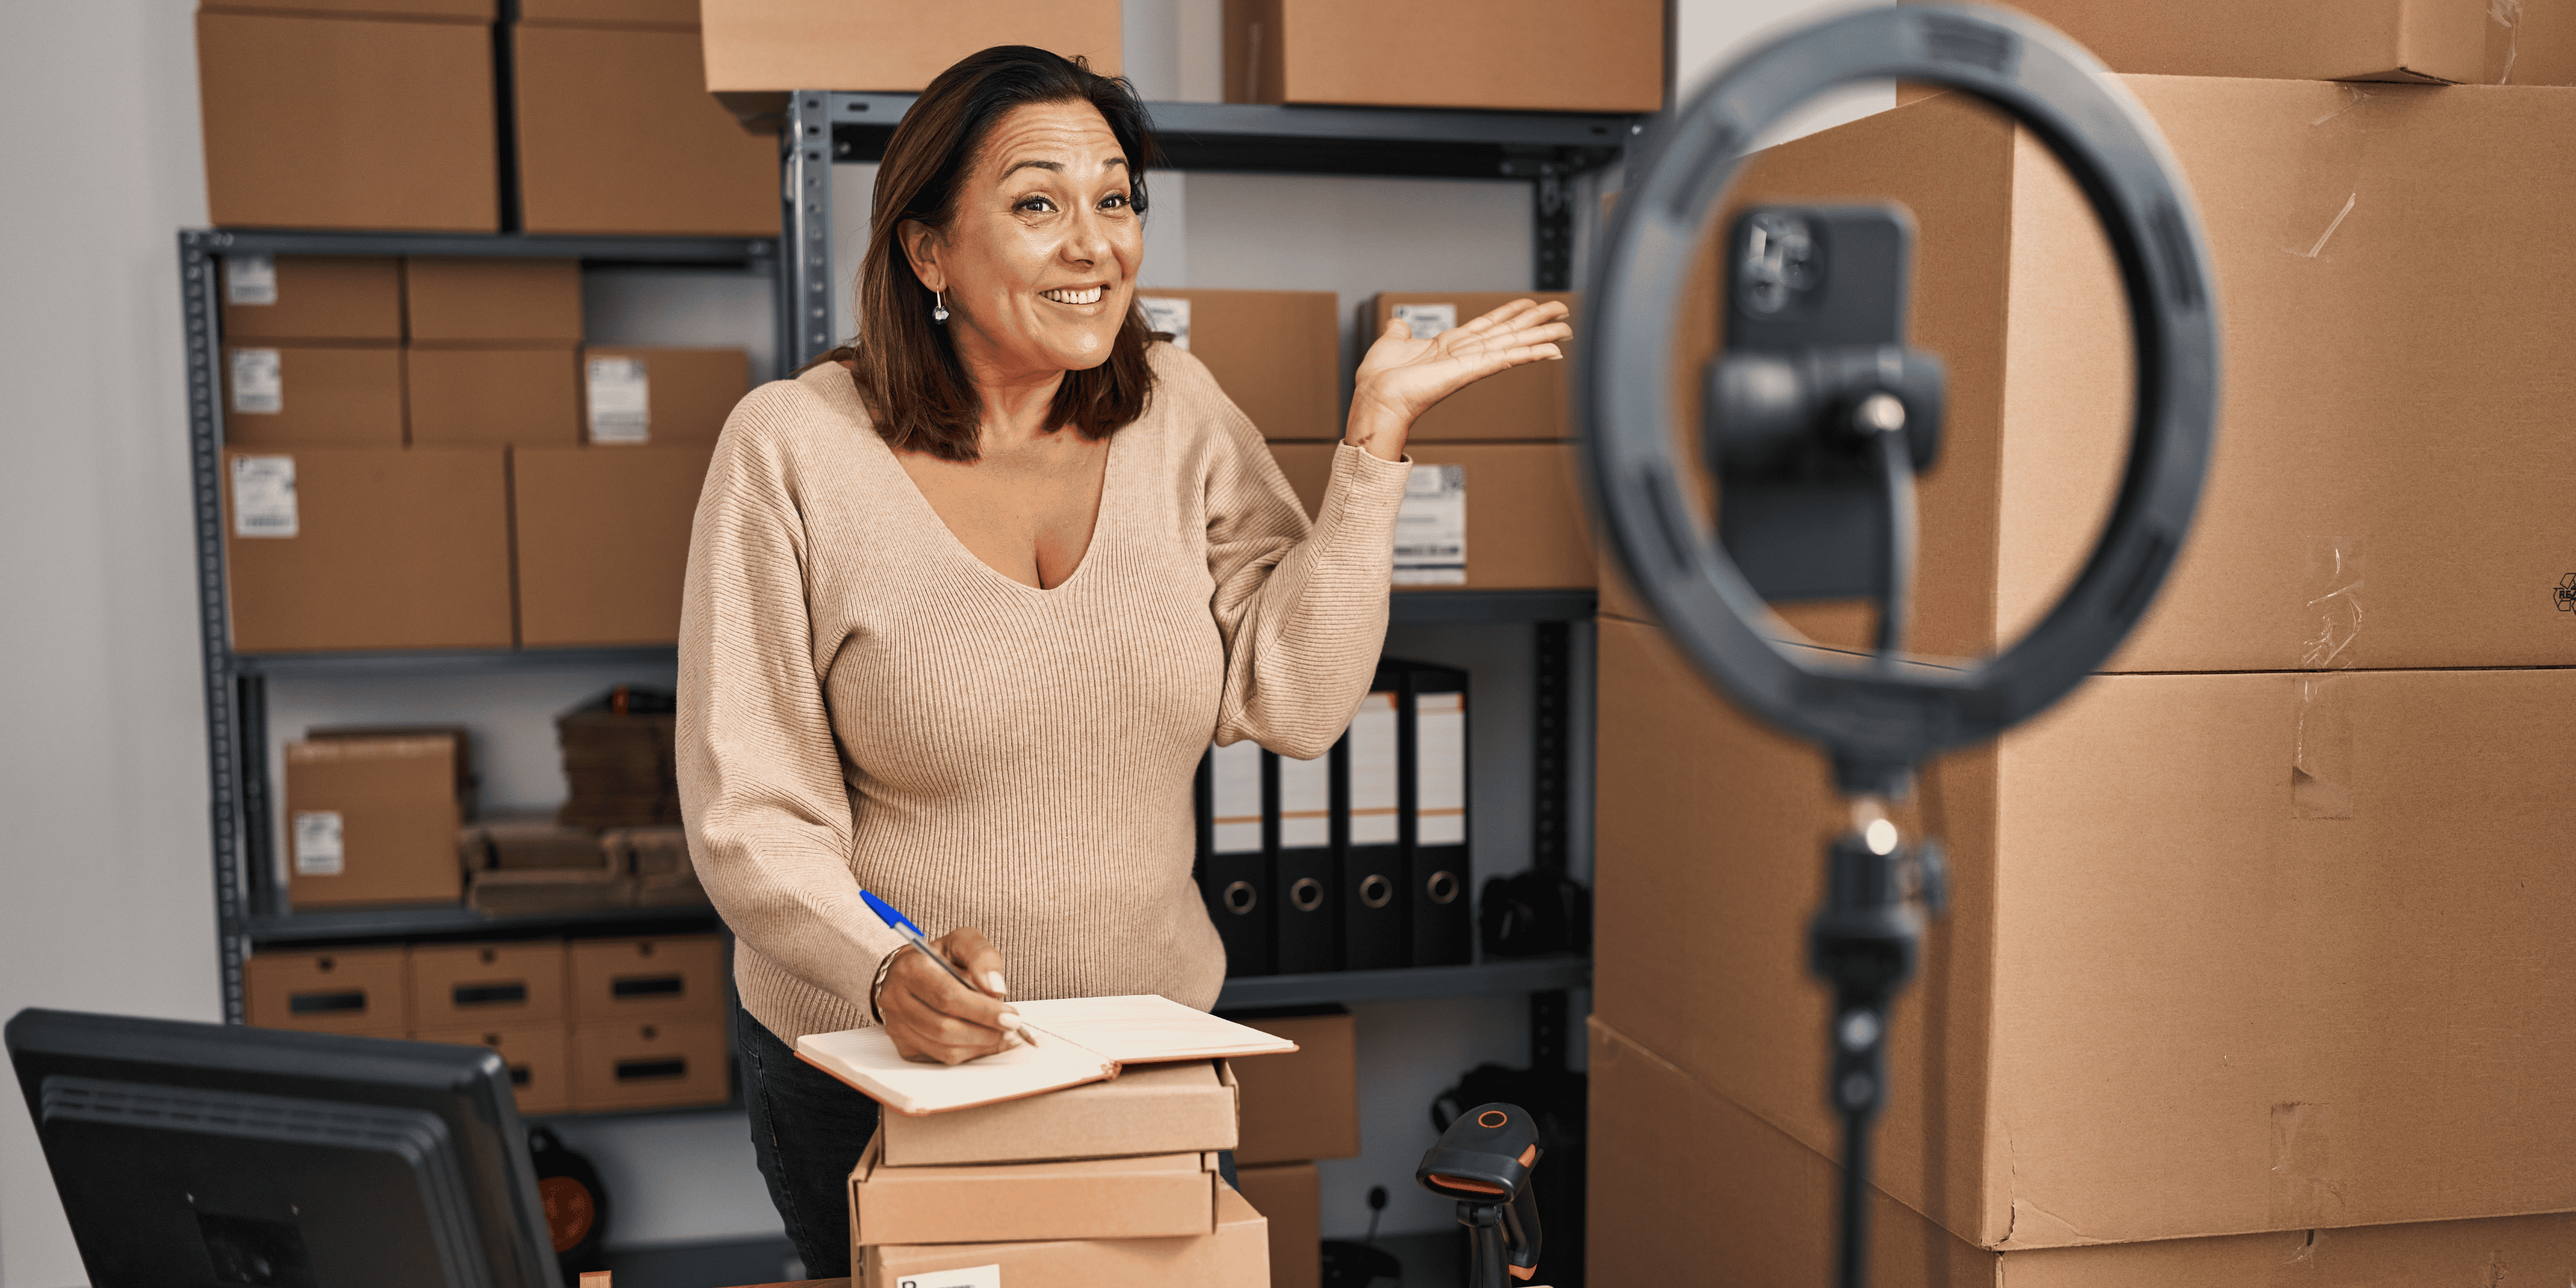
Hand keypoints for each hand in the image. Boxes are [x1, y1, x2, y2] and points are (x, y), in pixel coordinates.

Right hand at [875, 928, 1023, 1064]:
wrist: (908, 972)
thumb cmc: (939, 957)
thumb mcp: (962, 941)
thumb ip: (983, 957)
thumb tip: (997, 989)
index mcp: (911, 968)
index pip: (948, 996)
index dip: (983, 1010)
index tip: (1011, 1016)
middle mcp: (896, 998)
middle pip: (944, 1027)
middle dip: (985, 1031)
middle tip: (1011, 1028)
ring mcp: (896, 1025)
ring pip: (942, 1047)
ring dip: (979, 1045)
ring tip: (1001, 1035)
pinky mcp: (903, 1044)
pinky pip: (939, 1058)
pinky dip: (968, 1053)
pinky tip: (985, 1042)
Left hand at [1345, 298, 1573, 460]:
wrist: (1376, 398)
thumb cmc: (1380, 379)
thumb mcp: (1391, 342)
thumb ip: (1400, 331)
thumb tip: (1399, 323)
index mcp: (1449, 345)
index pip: (1488, 324)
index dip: (1511, 312)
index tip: (1531, 303)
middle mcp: (1465, 353)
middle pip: (1509, 332)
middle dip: (1537, 321)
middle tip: (1563, 312)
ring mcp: (1471, 362)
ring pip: (1514, 344)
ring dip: (1542, 336)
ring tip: (1567, 329)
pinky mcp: (1471, 370)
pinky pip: (1505, 359)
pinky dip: (1529, 354)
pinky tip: (1551, 350)